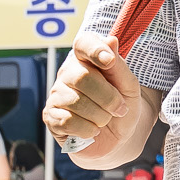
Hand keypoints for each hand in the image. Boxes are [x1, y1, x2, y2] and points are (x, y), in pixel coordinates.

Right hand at [45, 33, 142, 152]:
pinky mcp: (51, 116)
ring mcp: (56, 94)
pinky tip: (92, 130)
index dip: (95, 50)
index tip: (110, 61)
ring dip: (100, 116)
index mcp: (87, 59)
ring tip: (105, 120)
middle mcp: (68, 72)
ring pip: (76, 102)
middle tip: (120, 109)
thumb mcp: (129, 87)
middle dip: (108, 97)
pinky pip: (67, 121)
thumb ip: (119, 66)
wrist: (118, 138)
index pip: (84, 43)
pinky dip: (87, 129)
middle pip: (82, 77)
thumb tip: (111, 40)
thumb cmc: (122, 106)